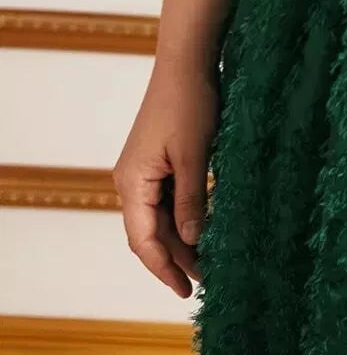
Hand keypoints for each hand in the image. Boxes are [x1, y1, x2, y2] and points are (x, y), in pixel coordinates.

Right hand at [113, 62, 218, 298]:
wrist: (187, 62)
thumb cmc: (190, 104)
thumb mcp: (195, 156)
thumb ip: (192, 201)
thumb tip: (191, 242)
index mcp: (133, 183)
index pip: (143, 240)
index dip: (164, 268)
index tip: (186, 291)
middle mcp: (132, 181)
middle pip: (150, 233)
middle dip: (175, 259)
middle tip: (205, 281)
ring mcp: (144, 171)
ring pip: (159, 218)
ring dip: (181, 240)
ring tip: (207, 262)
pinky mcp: (159, 161)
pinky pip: (167, 199)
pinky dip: (184, 217)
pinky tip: (204, 228)